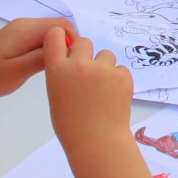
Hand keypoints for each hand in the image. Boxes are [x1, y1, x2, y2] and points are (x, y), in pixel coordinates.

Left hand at [0, 17, 73, 98]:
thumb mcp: (19, 71)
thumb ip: (42, 58)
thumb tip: (66, 49)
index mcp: (27, 30)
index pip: (62, 26)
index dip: (73, 41)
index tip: (72, 62)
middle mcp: (26, 23)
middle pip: (58, 26)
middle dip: (67, 44)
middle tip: (64, 66)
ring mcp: (21, 28)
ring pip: (51, 32)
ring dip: (57, 46)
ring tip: (54, 67)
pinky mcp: (19, 35)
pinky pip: (41, 36)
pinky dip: (48, 47)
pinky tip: (42, 64)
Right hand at [42, 29, 133, 147]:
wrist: (96, 141)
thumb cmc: (70, 124)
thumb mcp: (56, 95)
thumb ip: (63, 74)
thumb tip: (73, 61)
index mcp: (57, 70)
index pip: (54, 36)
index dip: (61, 39)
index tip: (66, 48)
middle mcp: (79, 65)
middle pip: (84, 42)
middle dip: (86, 54)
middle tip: (88, 75)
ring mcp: (102, 69)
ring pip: (105, 55)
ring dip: (104, 67)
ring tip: (103, 90)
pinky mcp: (123, 76)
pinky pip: (120, 69)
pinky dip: (118, 79)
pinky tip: (114, 96)